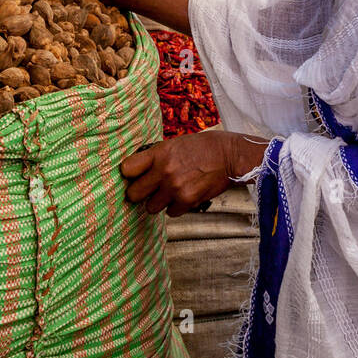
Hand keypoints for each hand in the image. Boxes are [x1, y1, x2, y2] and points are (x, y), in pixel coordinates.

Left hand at [120, 130, 267, 216]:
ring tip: (170, 193)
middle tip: (147, 191)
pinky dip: (176, 208)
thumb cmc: (204, 147)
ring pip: (151, 207)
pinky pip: (171, 213)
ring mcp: (175, 187)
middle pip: (134, 194)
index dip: (129, 175)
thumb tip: (140, 171)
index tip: (134, 177)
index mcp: (159, 153)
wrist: (230, 155)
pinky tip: (185, 196)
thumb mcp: (176, 144)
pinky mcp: (187, 200)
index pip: (127, 169)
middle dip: (139, 194)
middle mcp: (164, 171)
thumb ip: (157, 157)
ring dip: (159, 202)